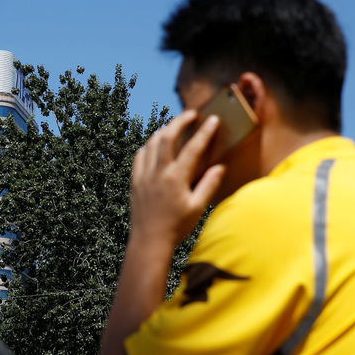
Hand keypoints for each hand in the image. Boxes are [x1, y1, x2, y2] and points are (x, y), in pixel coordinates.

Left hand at [129, 111, 224, 248]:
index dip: (204, 131)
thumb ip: (209, 185)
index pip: (192, 147)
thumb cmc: (176, 227)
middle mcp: (158, 172)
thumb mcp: (197, 208)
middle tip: (191, 114)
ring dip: (163, 130)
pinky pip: (139, 155)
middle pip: (167, 136)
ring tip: (174, 127)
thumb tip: (220, 166)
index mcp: (176, 178)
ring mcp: (143, 175)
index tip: (213, 120)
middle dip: (180, 121)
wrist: (149, 240)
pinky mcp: (134, 180)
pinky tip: (155, 145)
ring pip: (150, 142)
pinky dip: (148, 145)